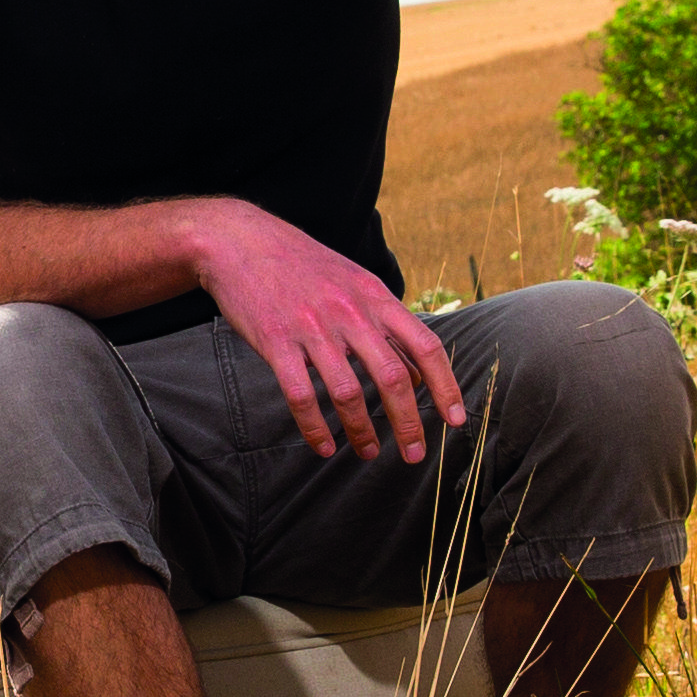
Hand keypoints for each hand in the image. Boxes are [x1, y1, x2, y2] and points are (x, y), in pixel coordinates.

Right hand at [191, 202, 464, 461]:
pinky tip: (324, 446)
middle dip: (408, 424)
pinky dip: (315, 428)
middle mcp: (349, 312)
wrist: (241, 241)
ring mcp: (312, 327)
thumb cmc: (304, 266)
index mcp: (375, 296)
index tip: (455, 419)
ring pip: (347, 393)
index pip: (425, 346)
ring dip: (362, 432)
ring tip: (368, 453)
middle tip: (415, 455)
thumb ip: (386, 327)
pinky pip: (301, 396)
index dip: (446, 386)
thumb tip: (418, 376)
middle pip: (392, 378)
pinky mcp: (276, 342)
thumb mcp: (355, 284)